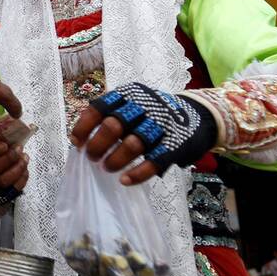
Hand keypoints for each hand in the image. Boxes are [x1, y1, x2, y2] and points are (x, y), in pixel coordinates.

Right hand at [0, 141, 28, 191]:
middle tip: (18, 148)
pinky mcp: (1, 195)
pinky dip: (22, 177)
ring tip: (24, 157)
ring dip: (17, 167)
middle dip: (7, 158)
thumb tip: (14, 128)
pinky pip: (13, 188)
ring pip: (2, 181)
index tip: (4, 145)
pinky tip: (24, 167)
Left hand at [69, 82, 216, 185]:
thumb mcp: (133, 104)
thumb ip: (110, 115)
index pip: (99, 108)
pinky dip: (137, 173)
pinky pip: (154, 161)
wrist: (199, 115)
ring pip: (132, 144)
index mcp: (129, 94)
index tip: (77, 142)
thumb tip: (80, 140)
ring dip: (115, 159)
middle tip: (92, 157)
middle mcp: (144, 107)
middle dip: (98, 145)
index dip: (84, 127)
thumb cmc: (153, 114)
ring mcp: (160, 125)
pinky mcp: (175, 145)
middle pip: (114, 126)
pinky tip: (125, 180)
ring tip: (107, 168)